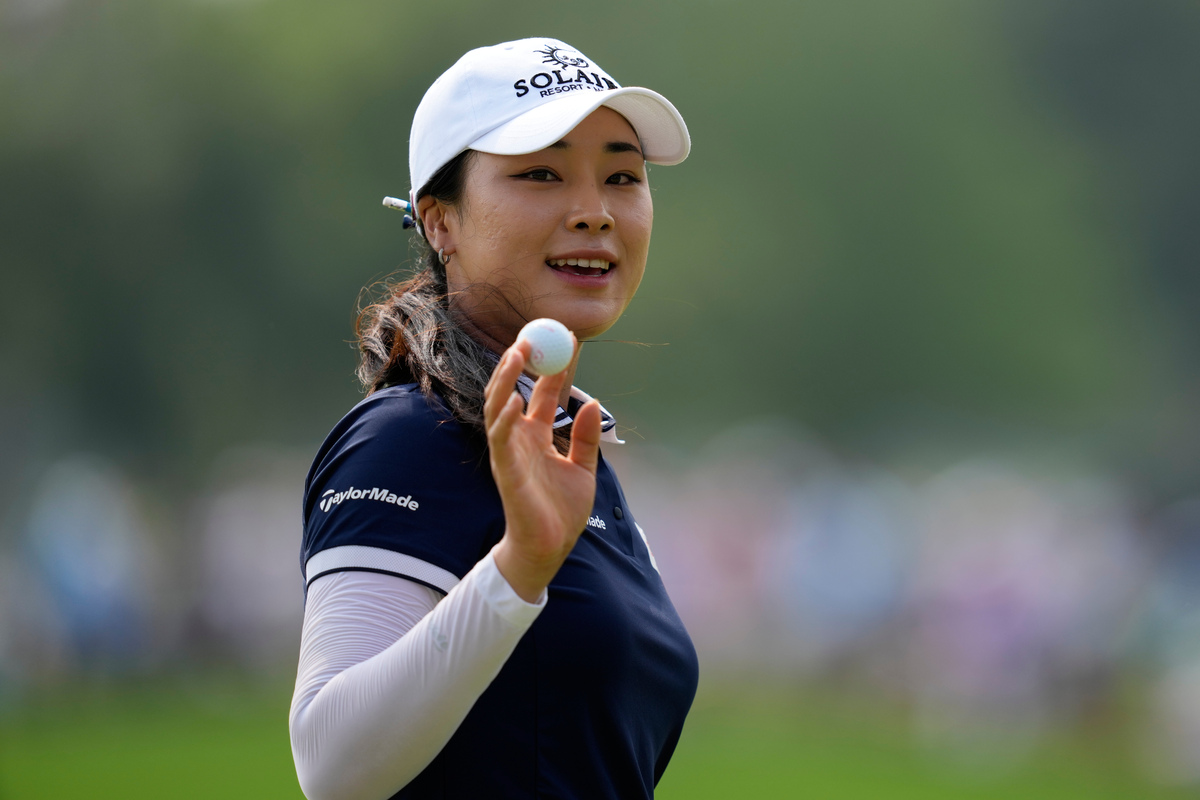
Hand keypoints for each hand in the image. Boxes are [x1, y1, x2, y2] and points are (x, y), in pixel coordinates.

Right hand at [483, 339, 601, 602]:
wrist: (550, 549)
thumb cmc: (562, 512)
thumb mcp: (584, 469)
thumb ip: (586, 438)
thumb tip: (594, 404)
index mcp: (537, 436)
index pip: (542, 392)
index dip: (554, 367)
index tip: (569, 341)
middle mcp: (519, 439)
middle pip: (513, 390)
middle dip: (522, 362)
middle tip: (536, 334)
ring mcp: (509, 452)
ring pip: (498, 407)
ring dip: (506, 380)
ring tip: (518, 353)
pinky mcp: (506, 470)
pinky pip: (500, 440)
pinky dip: (504, 418)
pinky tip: (513, 400)